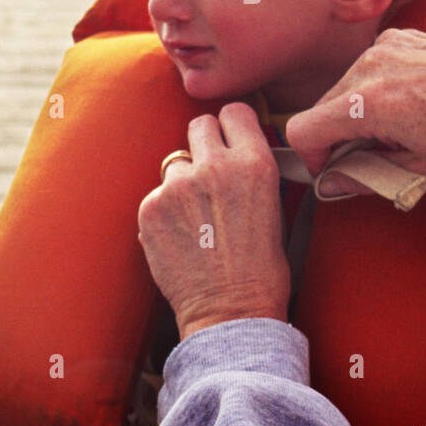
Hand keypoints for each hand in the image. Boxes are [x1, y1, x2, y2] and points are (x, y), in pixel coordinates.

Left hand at [137, 104, 289, 339]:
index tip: (229, 139)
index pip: (234, 112)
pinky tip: (180, 237)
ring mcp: (178, 186)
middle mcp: (215, 166)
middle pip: (199, 125)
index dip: (231, 126)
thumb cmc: (261, 270)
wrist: (230, 314)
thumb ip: (251, 172)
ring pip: (175, 162)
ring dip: (182, 182)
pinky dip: (164, 211)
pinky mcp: (150, 207)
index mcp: (254, 163)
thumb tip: (235, 154)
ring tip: (195, 218)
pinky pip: (156, 194)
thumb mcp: (274, 207)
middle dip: (204, 145)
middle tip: (209, 175)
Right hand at [286, 30, 425, 195]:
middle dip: (338, 136)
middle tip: (376, 154)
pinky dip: (376, 88)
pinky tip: (411, 101)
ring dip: (357, 111)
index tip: (334, 170)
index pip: (303, 129)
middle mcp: (368, 67)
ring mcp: (382, 47)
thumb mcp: (423, 170)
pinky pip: (368, 68)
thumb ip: (367, 178)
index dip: (311, 157)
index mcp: (369, 102)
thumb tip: (331, 186)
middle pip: (321, 108)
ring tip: (400, 126)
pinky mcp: (397, 38)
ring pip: (343, 87)